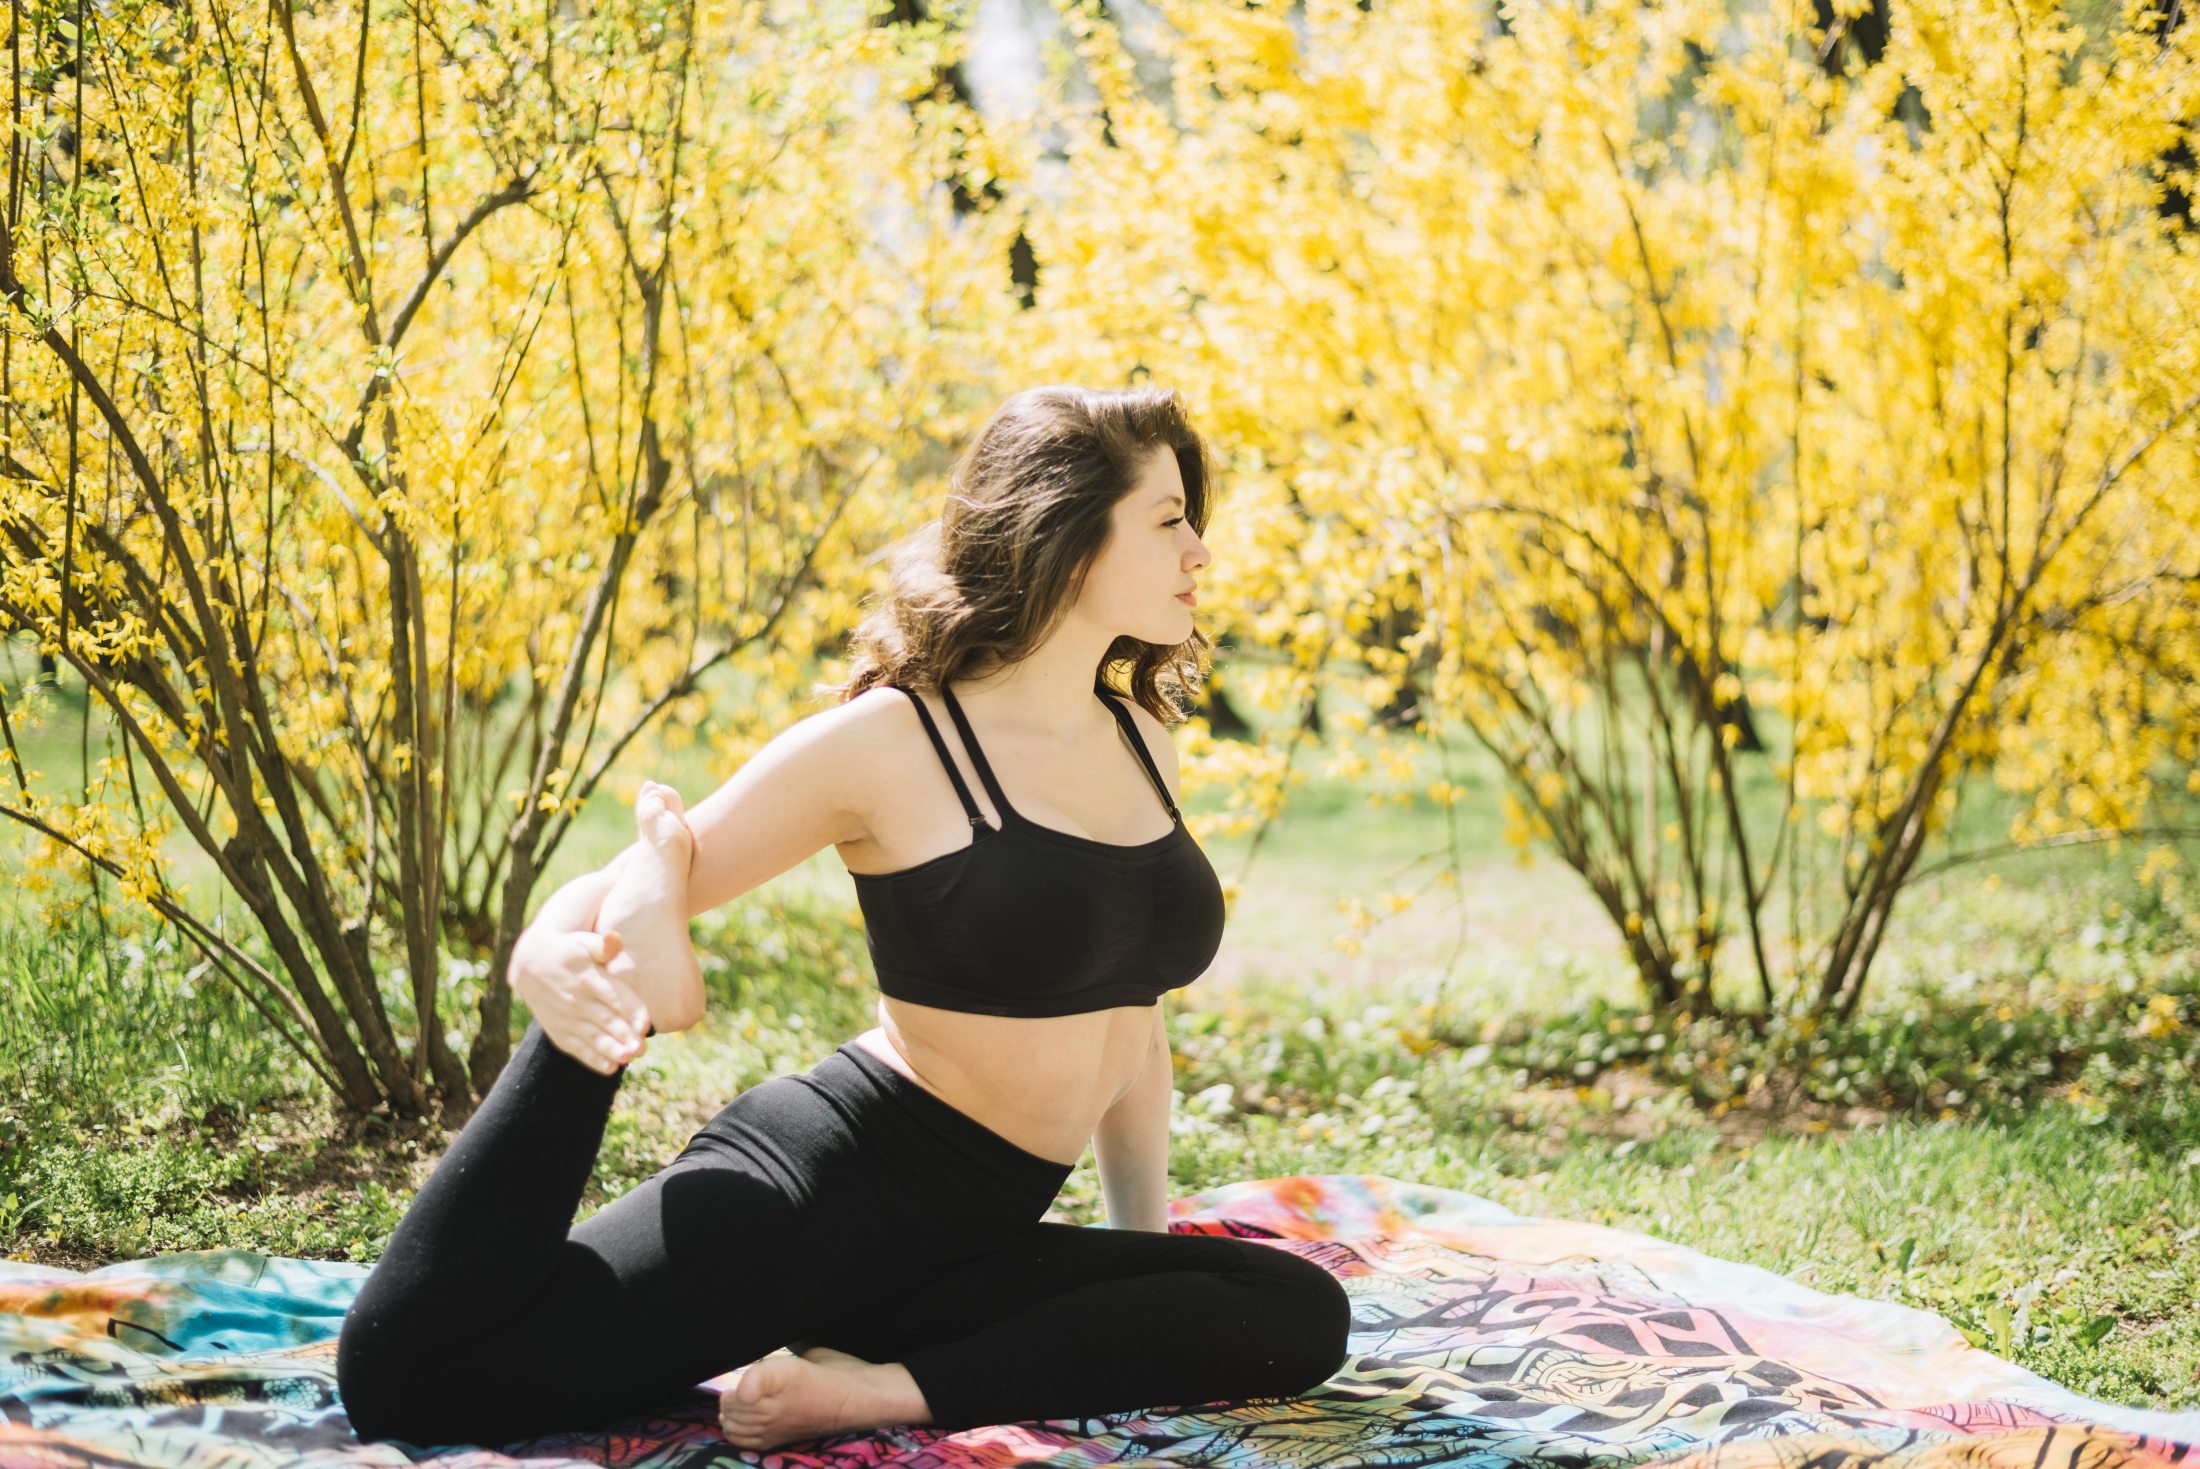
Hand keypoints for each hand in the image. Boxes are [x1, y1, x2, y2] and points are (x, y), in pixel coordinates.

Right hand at [509, 925, 650, 1074]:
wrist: (528, 963)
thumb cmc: (568, 950)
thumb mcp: (583, 941)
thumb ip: (603, 945)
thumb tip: (614, 937)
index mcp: (589, 978)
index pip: (614, 996)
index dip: (631, 1010)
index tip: (645, 1024)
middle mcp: (578, 1000)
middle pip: (606, 1020)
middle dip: (625, 1035)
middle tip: (642, 1048)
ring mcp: (567, 1018)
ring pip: (593, 1037)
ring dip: (612, 1049)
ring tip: (629, 1058)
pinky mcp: (559, 1031)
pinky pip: (577, 1048)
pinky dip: (593, 1059)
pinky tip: (610, 1069)